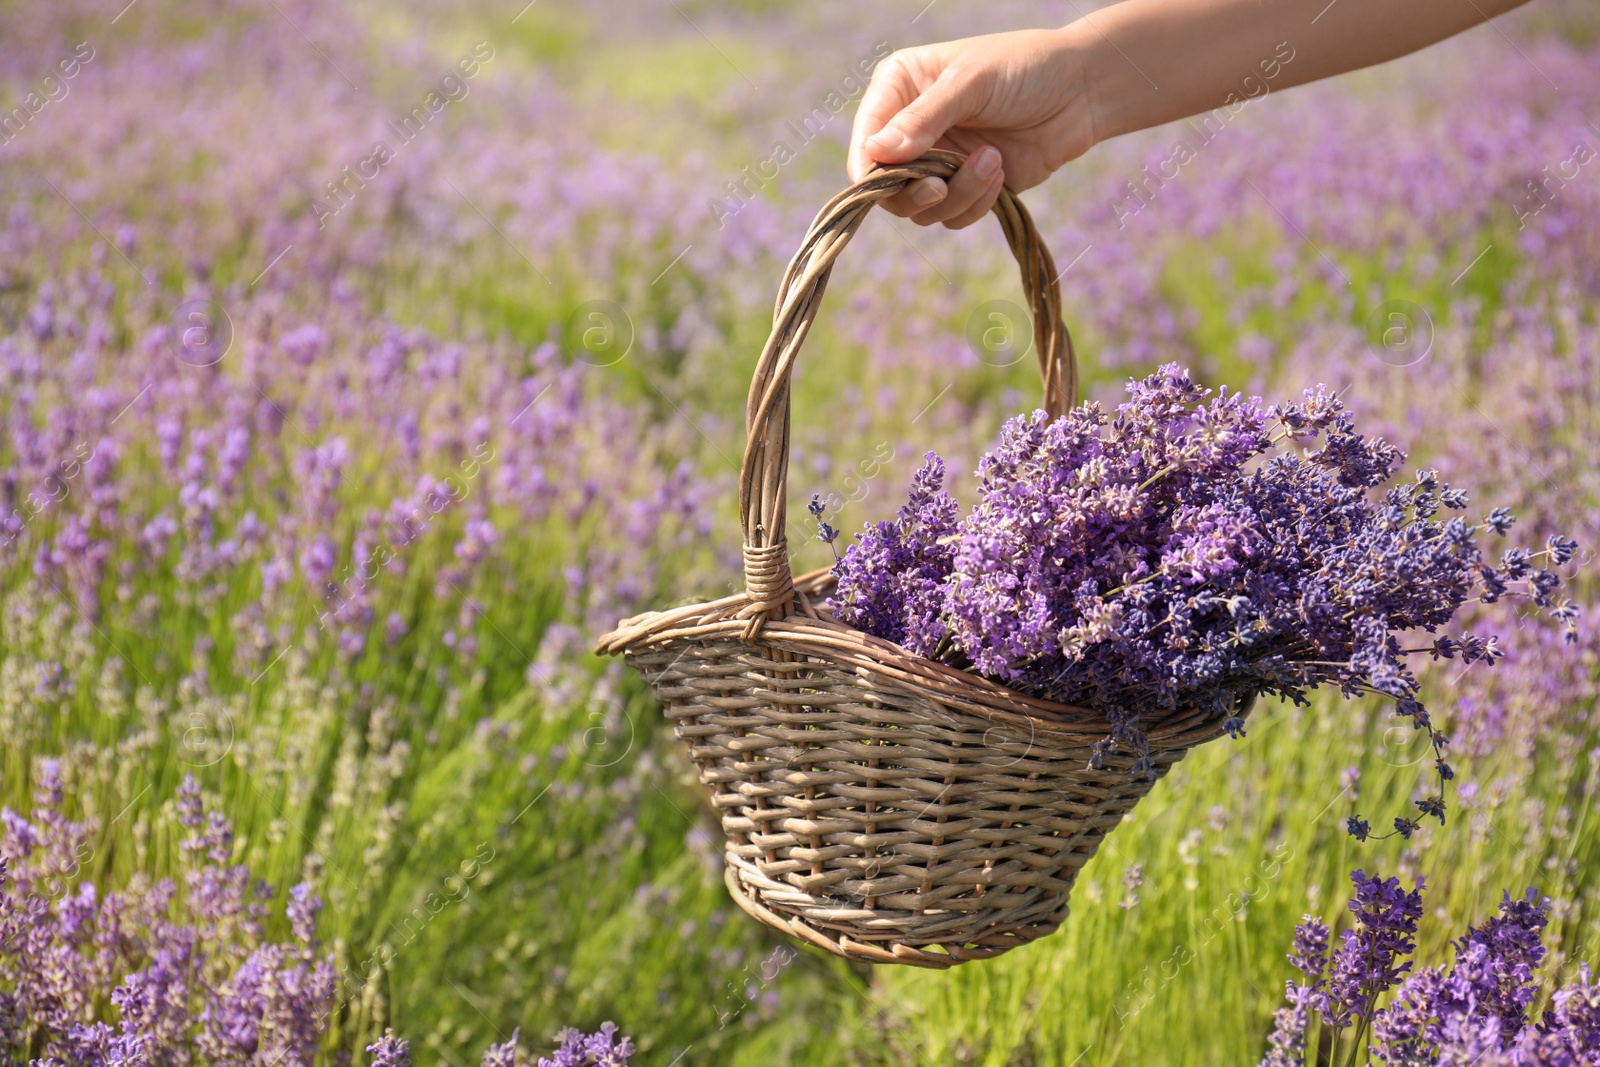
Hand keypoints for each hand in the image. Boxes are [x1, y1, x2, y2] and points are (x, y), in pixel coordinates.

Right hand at [848, 28, 1096, 228]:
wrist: (1082, 91)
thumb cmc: (1025, 68)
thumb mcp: (971, 82)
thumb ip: (924, 118)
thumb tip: (878, 153)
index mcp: (899, 89)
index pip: (866, 139)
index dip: (870, 168)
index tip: (890, 179)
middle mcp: (910, 130)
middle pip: (885, 186)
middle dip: (914, 191)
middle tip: (940, 186)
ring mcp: (938, 162)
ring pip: (920, 208)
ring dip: (956, 195)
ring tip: (992, 161)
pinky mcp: (966, 188)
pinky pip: (952, 217)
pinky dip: (976, 203)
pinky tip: (1000, 171)